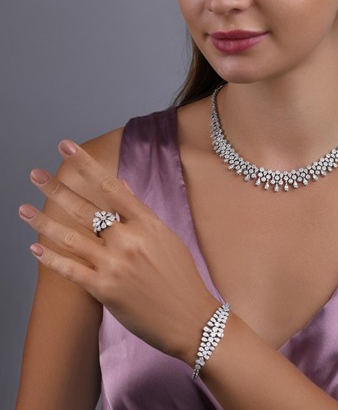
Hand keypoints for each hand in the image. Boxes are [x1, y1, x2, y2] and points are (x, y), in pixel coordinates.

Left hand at [19, 140, 219, 365]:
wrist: (189, 316)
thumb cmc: (182, 276)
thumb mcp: (167, 237)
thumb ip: (141, 211)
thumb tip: (122, 185)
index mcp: (147, 223)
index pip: (111, 186)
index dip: (86, 165)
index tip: (67, 147)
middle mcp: (128, 240)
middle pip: (86, 209)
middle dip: (57, 189)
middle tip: (35, 174)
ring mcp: (114, 264)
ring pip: (71, 237)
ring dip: (44, 222)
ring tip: (22, 209)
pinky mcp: (104, 289)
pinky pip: (70, 269)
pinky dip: (50, 258)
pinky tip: (34, 247)